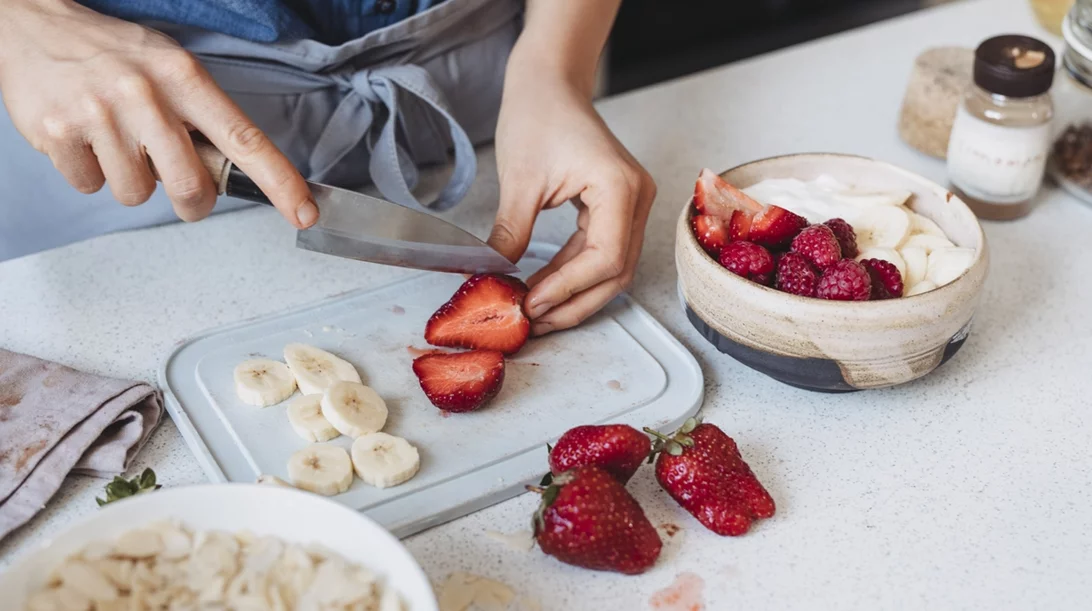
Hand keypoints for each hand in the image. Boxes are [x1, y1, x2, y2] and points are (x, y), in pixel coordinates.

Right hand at [0, 0, 315, 226]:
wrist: (31, 24)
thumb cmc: (113, 53)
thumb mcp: (168, 66)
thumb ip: (200, 116)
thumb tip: (229, 173)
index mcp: (183, 77)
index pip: (244, 139)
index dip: (279, 181)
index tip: (304, 211)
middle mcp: (144, 94)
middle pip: (190, 185)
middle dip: (192, 202)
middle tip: (183, 190)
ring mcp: (99, 114)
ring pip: (137, 193)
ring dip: (132, 181)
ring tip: (116, 141)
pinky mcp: (57, 133)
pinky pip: (90, 187)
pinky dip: (90, 173)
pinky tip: (85, 139)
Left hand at [490, 70, 654, 335]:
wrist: (550, 83)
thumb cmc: (539, 115)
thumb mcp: (519, 180)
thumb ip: (511, 234)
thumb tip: (494, 279)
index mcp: (621, 187)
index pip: (606, 258)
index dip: (568, 289)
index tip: (531, 305)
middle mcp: (637, 199)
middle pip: (616, 273)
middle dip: (574, 303)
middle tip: (533, 322)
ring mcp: (632, 205)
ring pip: (612, 270)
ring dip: (574, 295)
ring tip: (535, 312)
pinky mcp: (617, 208)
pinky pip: (601, 253)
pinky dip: (573, 275)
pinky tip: (543, 287)